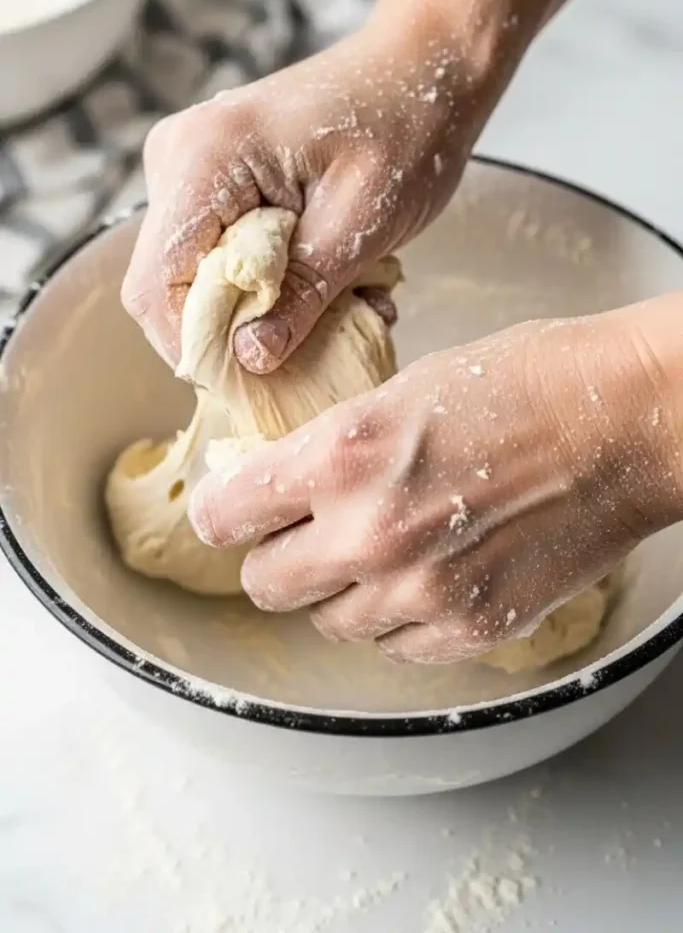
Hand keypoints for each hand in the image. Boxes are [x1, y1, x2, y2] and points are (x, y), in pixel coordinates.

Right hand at [120, 19, 487, 372]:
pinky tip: (335, 281)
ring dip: (266, 311)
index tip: (257, 378)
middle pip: (171, 288)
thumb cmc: (404, 126)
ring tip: (345, 304)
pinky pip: (224, 256)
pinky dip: (275, 284)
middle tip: (316, 342)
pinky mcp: (217, 182)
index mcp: (203, 160)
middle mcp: (180, 161)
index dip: (197, 347)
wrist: (424, 66)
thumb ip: (299, 295)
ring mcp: (194, 170)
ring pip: (201, 279)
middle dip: (237, 333)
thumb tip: (249, 361)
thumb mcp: (358, 225)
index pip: (157, 287)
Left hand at [188, 302, 682, 662]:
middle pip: (263, 584)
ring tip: (380, 548)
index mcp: (343, 454)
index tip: (233, 508)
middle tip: (303, 532)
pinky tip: (425, 574)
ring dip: (337, 590)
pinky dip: (394, 618)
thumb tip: (280, 483)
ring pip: (327, 622)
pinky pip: (393, 646)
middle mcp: (370, 532)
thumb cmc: (525, 382)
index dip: (224, 509)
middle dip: (275, 556)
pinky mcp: (470, 628)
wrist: (625, 420)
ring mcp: (421, 590)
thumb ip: (330, 447)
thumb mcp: (400, 390)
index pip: (224, 513)